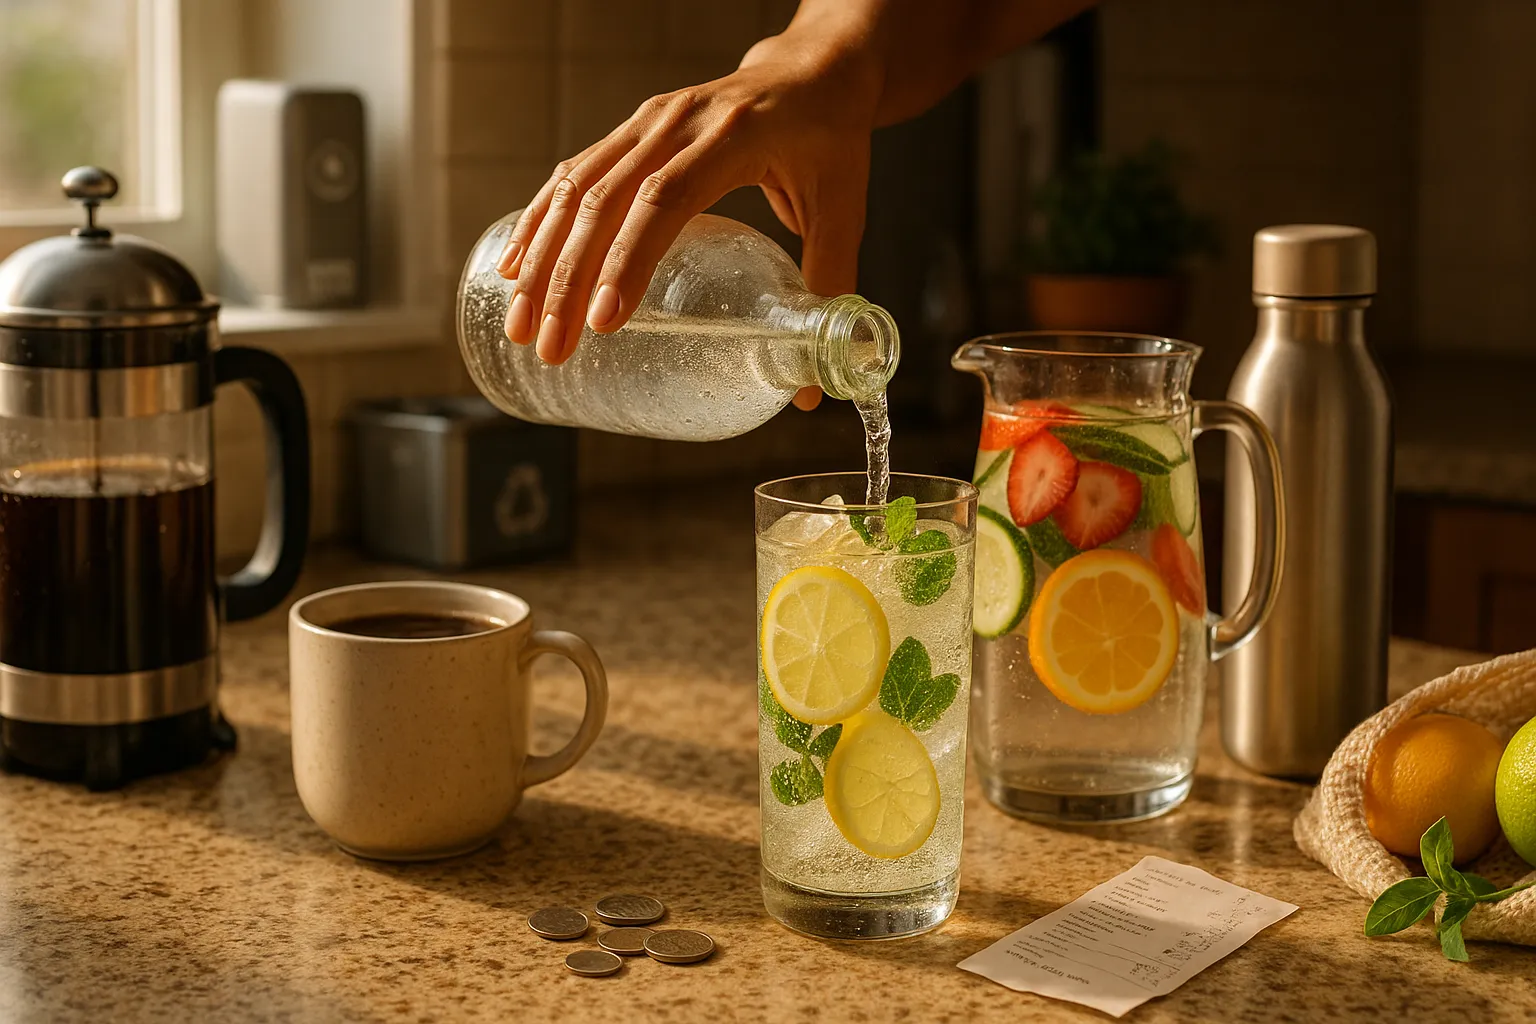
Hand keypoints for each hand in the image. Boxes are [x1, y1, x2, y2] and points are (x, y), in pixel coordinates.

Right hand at [495, 23, 881, 382]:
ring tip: (520, 323)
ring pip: (577, 188)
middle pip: (606, 199)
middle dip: (567, 278)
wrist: (812, 68)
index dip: (630, 259)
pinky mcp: (631, 130)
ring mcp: (647, 121)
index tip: (604, 321)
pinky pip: (571, 174)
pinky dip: (538, 221)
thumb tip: (810, 388)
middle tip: (549, 346)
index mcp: (733, 136)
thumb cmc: (830, 137)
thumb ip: (828, 288)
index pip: (668, 199)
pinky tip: (513, 267)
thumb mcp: (843, 208)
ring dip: (540, 258)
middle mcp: (679, 122)